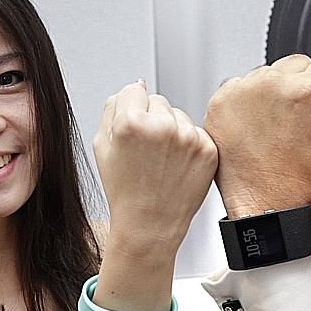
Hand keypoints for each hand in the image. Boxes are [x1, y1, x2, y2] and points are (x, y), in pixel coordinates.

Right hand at [94, 81, 217, 249]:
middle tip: (146, 151)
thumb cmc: (124, 190)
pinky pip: (196, 132)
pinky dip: (189, 145)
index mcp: (132, 122)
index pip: (134, 90)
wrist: (150, 224)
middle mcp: (163, 126)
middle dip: (151, 119)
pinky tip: (177, 166)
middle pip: (158, 100)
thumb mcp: (101, 146)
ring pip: (179, 115)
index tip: (132, 131)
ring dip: (172, 130)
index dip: (130, 110)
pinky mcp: (208, 150)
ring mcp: (189, 138)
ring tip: (162, 161)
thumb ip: (113, 108)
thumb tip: (136, 85)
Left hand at [203, 53, 310, 217]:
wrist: (267, 209)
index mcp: (310, 89)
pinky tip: (261, 128)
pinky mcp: (222, 101)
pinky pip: (244, 85)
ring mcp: (243, 90)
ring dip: (278, 92)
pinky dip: (252, 101)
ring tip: (280, 129)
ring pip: (272, 73)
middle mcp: (273, 83)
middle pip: (301, 65)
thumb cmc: (308, 182)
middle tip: (302, 125)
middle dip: (305, 88)